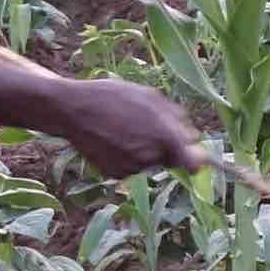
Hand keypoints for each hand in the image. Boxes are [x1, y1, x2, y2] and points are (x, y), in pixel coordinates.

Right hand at [50, 77, 204, 176]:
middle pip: (169, 158)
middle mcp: (150, 156)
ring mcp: (131, 168)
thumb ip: (177, 118)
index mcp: (164, 136)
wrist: (73, 109)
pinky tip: (111, 139)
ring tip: (122, 128)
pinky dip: (125, 157)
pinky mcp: (115, 174)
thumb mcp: (150, 96)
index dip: (196, 160)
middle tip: (143, 125)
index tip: (195, 157)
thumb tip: (193, 138)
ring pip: (148, 162)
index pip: (193, 163)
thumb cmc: (113, 96)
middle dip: (163, 146)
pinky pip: (130, 167)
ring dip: (142, 149)